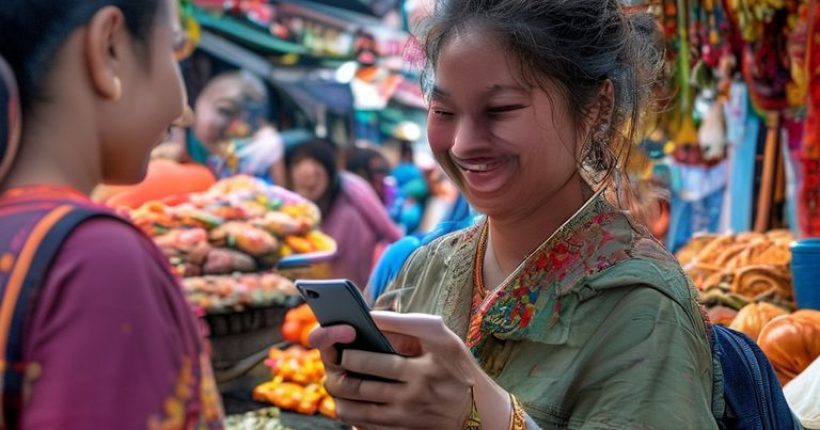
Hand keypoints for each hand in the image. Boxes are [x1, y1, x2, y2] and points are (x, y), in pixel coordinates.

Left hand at [309, 311, 476, 429]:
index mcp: (420, 372)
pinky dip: (351, 413)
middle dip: (336, 372)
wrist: (479, 411)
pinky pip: (363, 426)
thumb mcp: (440, 336)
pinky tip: (350, 399)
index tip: (341, 343)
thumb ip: (404, 323)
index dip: (349, 353)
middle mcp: (411, 399)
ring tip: (337, 379)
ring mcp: (404, 420)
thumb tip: (369, 316)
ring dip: (338, 394)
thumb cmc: (457, 365)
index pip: (372, 363)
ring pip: (353, 410)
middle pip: (357, 388)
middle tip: (333, 361)